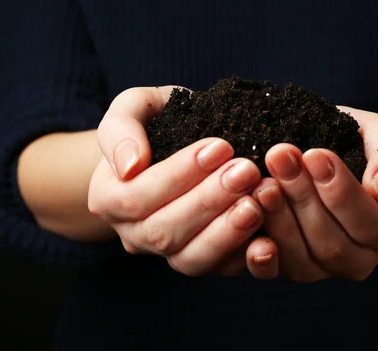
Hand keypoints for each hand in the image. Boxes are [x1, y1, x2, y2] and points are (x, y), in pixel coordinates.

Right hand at [88, 86, 268, 276]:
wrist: (181, 141)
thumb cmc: (158, 121)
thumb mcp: (134, 107)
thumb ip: (120, 130)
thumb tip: (130, 166)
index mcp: (109, 198)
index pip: (138, 196)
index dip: (180, 175)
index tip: (220, 147)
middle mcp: (134, 234)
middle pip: (165, 231)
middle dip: (209, 201)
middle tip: (247, 171)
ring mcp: (168, 253)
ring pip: (191, 259)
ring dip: (228, 233)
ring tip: (258, 201)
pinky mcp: (203, 259)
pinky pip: (221, 269)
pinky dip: (246, 255)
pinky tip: (268, 232)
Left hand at [250, 107, 377, 281]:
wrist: (334, 161)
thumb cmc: (359, 146)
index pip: (369, 221)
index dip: (340, 190)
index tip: (314, 154)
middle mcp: (362, 260)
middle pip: (332, 242)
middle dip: (302, 197)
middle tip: (279, 156)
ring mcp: (325, 271)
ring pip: (302, 258)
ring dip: (279, 219)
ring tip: (261, 182)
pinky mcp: (291, 269)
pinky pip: (273, 271)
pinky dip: (258, 251)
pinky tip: (245, 219)